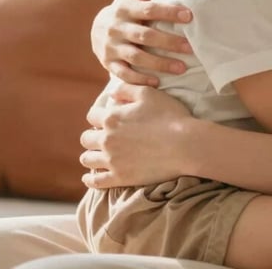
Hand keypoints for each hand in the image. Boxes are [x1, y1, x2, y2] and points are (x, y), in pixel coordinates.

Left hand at [80, 82, 194, 188]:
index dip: (98, 115)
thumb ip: (126, 90)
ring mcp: (112, 161)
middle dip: (93, 135)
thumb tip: (111, 95)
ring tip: (99, 155)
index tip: (106, 118)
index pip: (92, 115)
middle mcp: (107, 139)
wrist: (185, 144)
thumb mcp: (149, 93)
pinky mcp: (120, 178)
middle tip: (104, 137)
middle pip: (86, 138)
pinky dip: (90, 179)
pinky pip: (95, 182)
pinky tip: (90, 177)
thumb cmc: (169, 115)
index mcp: (112, 118)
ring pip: (87, 159)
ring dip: (91, 155)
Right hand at [91, 0, 194, 85]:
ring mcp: (111, 46)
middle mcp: (117, 27)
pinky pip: (124, 73)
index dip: (169, 12)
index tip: (189, 16)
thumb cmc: (129, 5)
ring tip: (182, 68)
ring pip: (136, 56)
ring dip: (159, 64)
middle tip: (190, 48)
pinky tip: (158, 83)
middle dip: (169, 42)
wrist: (98, 26)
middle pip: (145, 35)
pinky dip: (140, 79)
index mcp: (125, 7)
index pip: (149, 9)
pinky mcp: (108, 62)